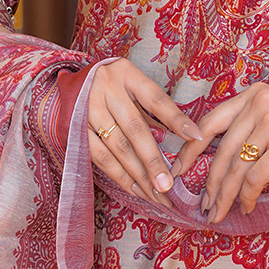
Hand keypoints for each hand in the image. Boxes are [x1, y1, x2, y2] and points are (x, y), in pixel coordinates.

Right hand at [88, 59, 202, 207]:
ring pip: (117, 148)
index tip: (197, 137)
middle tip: (169, 185)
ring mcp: (87, 109)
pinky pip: (100, 158)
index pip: (156, 99)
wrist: (71, 83)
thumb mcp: (132, 86)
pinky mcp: (75, 129)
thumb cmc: (112, 85)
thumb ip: (151, 111)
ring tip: (156, 194)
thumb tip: (182, 139)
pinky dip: (119, 176)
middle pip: (135, 129)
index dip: (176, 119)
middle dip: (153, 161)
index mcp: (126, 74)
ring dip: (138, 175)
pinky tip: (135, 189)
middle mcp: (105, 89)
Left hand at [171, 83, 268, 224]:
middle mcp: (260, 104)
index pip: (210, 121)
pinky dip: (247, 198)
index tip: (179, 170)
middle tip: (204, 206)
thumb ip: (251, 125)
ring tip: (220, 213)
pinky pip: (255, 180)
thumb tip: (218, 158)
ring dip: (224, 197)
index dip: (190, 149)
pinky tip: (247, 207)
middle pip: (221, 151)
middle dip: (209, 183)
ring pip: (235, 169)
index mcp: (255, 94)